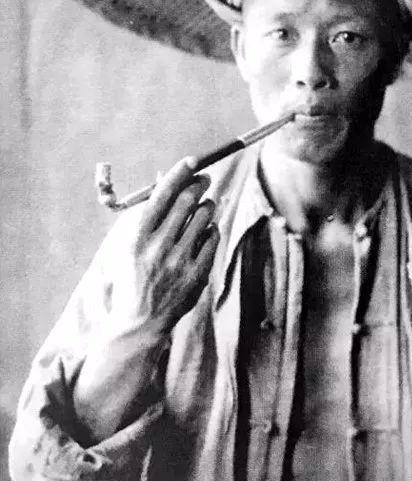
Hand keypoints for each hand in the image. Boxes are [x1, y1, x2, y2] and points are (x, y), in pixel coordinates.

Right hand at [110, 156, 218, 334]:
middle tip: (204, 178)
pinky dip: (211, 229)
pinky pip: (212, 238)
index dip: (179, 173)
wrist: (139, 321)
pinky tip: (206, 230)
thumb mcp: (129, 244)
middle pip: (186, 202)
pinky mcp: (196, 274)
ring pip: (204, 217)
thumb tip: (165, 179)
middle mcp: (158, 247)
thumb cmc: (133, 275)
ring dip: (207, 205)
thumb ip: (147, 213)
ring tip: (205, 205)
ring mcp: (179, 261)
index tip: (193, 160)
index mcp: (137, 237)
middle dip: (199, 184)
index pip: (162, 195)